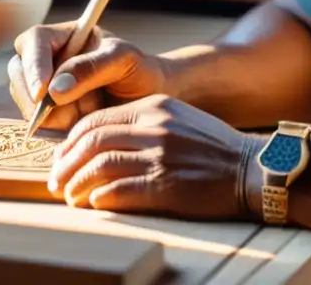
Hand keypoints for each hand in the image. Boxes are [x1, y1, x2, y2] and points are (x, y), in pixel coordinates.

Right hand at [7, 22, 166, 130]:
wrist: (149, 99)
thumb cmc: (139, 70)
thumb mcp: (124, 60)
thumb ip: (91, 68)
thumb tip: (54, 89)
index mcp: (64, 35)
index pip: (34, 40)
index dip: (33, 65)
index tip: (44, 91)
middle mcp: (48, 59)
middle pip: (19, 73)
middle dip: (43, 97)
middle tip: (75, 109)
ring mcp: (44, 87)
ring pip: (28, 103)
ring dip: (57, 115)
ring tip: (92, 110)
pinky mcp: (48, 114)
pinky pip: (39, 125)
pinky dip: (59, 129)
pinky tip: (84, 123)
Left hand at [47, 94, 262, 219]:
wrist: (253, 169)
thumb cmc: (215, 149)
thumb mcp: (179, 119)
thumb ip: (143, 124)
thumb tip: (101, 142)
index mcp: (154, 107)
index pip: (96, 120)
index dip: (71, 141)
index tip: (62, 157)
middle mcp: (154, 127)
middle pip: (91, 141)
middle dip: (66, 163)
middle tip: (57, 181)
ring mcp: (159, 156)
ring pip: (98, 166)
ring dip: (77, 185)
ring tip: (71, 197)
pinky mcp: (165, 185)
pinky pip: (118, 191)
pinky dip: (99, 198)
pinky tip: (95, 204)